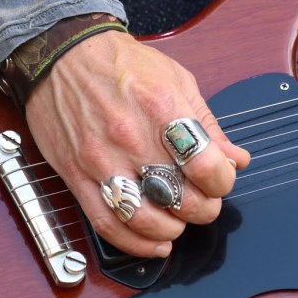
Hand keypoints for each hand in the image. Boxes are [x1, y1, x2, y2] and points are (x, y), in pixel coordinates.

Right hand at [23, 30, 250, 257]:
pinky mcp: (76, 175)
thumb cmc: (119, 63)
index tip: (221, 178)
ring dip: (171, 230)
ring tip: (178, 221)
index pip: (206, 165)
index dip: (223, 181)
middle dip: (203, 208)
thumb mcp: (175, 79)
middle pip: (180, 197)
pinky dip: (135, 243)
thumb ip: (207, 123)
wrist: (61, 54)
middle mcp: (131, 137)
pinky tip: (154, 243)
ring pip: (144, 219)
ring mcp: (101, 159)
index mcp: (162, 107)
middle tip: (203, 202)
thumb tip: (237, 159)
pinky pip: (107, 223)